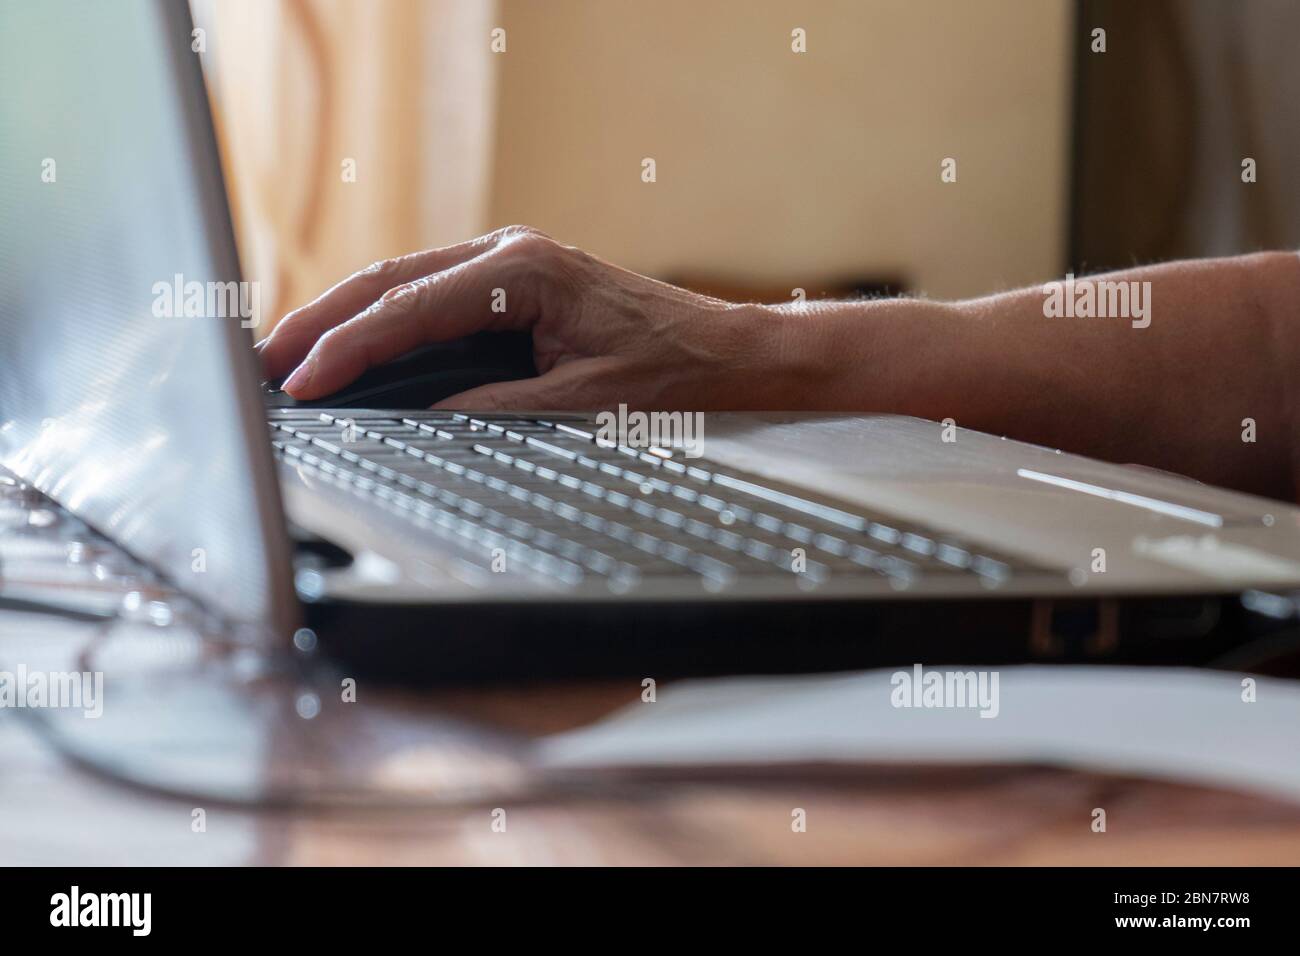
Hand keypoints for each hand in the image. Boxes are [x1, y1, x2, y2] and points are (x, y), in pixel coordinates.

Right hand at [258, 226, 811, 409]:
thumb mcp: (580, 404)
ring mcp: (508, 266)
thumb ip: (495, 407)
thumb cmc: (671, 375)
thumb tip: (420, 417)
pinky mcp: (513, 288)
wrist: (728, 357)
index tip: (296, 383)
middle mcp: (508, 255)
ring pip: (402, 284)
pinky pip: (429, 298)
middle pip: (388, 281)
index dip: (344, 349)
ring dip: (342, 319)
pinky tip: (351, 348)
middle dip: (319, 322)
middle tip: (261, 362)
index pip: (408, 309)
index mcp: (522, 272)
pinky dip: (382, 322)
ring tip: (286, 354)